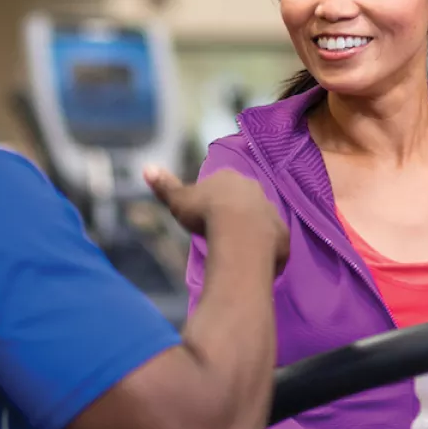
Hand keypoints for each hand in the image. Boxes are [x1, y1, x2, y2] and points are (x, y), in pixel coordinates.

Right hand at [145, 166, 288, 274]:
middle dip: (235, 211)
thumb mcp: (178, 200)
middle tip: (220, 230)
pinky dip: (264, 249)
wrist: (239, 234)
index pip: (221, 184)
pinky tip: (252, 261)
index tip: (205, 213)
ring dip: (251, 230)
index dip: (213, 198)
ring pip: (260, 218)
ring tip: (236, 248)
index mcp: (230, 178)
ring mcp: (271, 211)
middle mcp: (254, 189)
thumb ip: (164, 185)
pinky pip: (272, 240)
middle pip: (244, 199)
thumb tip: (146, 167)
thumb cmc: (206, 213)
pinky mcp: (282, 234)